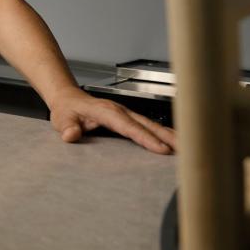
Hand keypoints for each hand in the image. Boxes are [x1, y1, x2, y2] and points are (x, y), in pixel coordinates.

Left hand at [48, 88, 176, 154]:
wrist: (67, 98)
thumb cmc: (66, 110)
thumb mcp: (61, 119)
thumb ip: (67, 128)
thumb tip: (71, 135)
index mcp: (106, 112)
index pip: (129, 127)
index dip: (146, 138)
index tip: (161, 149)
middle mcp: (120, 111)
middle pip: (147, 124)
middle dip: (168, 137)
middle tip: (187, 150)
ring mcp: (126, 113)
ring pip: (152, 124)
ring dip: (170, 135)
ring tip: (188, 148)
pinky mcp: (128, 118)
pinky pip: (148, 126)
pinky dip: (163, 133)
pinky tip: (175, 142)